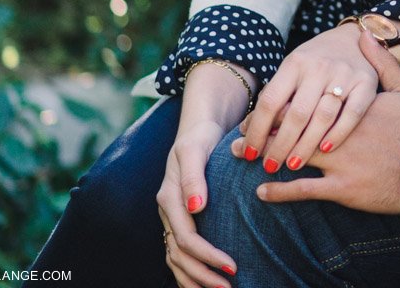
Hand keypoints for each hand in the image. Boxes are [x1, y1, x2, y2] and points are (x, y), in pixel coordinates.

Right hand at [158, 116, 238, 287]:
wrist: (199, 128)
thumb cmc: (201, 136)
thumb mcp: (195, 149)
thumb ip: (194, 176)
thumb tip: (196, 207)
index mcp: (169, 198)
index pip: (185, 237)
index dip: (207, 255)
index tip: (232, 266)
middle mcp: (167, 211)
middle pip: (179, 254)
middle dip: (202, 275)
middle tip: (229, 287)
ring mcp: (171, 217)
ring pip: (175, 258)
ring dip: (195, 279)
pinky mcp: (179, 219)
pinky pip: (178, 253)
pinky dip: (189, 271)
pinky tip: (205, 283)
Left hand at [237, 31, 399, 214]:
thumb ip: (380, 62)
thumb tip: (366, 34)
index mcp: (348, 106)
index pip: (305, 103)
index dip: (279, 110)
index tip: (260, 114)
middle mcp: (337, 131)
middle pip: (292, 127)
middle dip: (264, 133)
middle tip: (241, 140)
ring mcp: (339, 160)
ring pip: (293, 155)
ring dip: (269, 157)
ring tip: (247, 159)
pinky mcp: (342, 187)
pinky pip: (305, 190)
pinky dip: (282, 192)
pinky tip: (262, 191)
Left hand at [239, 22, 378, 174]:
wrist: (354, 37)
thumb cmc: (315, 62)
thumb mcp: (292, 69)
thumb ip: (274, 94)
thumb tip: (245, 129)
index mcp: (295, 62)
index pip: (270, 101)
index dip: (258, 130)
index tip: (250, 153)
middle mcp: (319, 67)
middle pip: (296, 114)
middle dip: (280, 145)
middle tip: (270, 166)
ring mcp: (345, 75)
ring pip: (323, 117)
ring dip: (306, 145)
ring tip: (293, 164)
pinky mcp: (366, 84)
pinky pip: (352, 114)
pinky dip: (338, 133)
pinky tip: (324, 148)